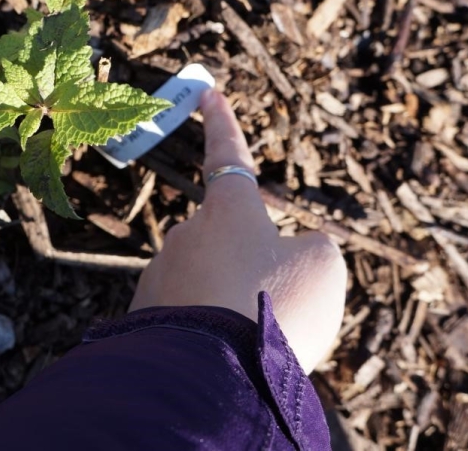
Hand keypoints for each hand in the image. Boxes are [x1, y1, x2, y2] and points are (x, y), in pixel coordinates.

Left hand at [130, 89, 346, 372]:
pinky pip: (187, 317)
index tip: (207, 93)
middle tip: (274, 314)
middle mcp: (186, 233)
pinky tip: (221, 359)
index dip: (223, 124)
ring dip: (229, 308)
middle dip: (249, 273)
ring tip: (251, 344)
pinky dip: (206, 334)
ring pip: (208, 287)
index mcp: (228, 210)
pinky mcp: (143, 314)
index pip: (228, 156)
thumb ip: (311, 248)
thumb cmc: (275, 308)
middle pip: (227, 246)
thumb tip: (290, 251)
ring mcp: (161, 273)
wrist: (212, 373)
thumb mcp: (324, 269)